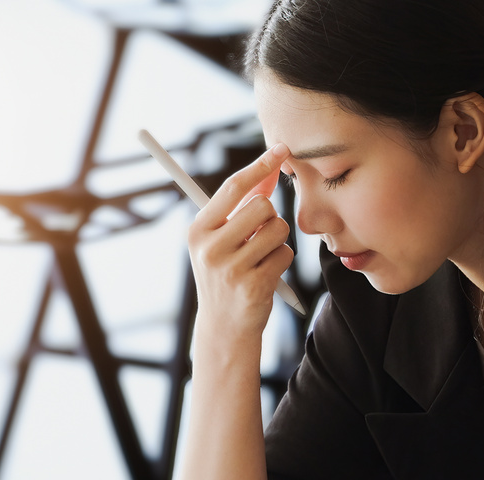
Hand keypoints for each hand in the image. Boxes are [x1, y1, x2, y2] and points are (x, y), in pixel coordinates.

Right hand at [187, 143, 294, 339]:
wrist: (224, 327)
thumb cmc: (226, 274)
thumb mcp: (222, 240)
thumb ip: (241, 207)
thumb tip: (269, 170)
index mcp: (198, 230)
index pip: (234, 187)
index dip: (260, 166)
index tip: (282, 149)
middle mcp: (210, 247)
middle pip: (262, 206)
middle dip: (269, 217)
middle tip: (257, 237)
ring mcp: (231, 268)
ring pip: (278, 229)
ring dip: (277, 241)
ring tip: (260, 258)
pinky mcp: (253, 286)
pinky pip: (285, 255)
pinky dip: (281, 262)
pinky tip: (266, 276)